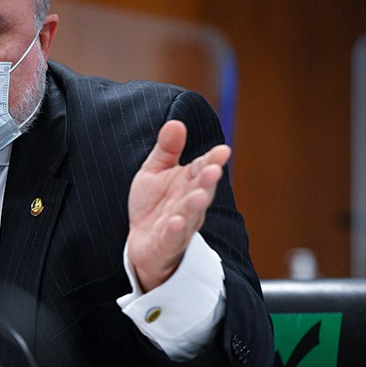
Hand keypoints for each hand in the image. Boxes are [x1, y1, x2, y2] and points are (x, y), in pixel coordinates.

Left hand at [127, 120, 229, 291]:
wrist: (143, 242)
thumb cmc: (154, 204)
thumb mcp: (155, 171)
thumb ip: (167, 149)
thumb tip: (176, 122)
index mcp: (188, 183)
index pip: (201, 169)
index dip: (212, 160)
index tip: (223, 150)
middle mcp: (189, 204)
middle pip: (200, 191)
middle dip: (207, 181)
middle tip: (213, 170)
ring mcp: (180, 225)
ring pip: (190, 215)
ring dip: (195, 206)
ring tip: (199, 196)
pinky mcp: (166, 244)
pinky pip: (172, 237)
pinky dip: (175, 231)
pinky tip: (176, 222)